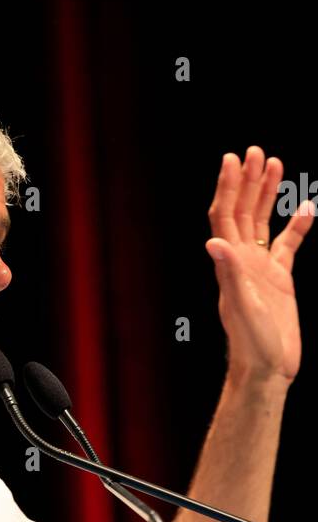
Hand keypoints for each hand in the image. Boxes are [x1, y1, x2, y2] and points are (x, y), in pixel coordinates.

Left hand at [206, 145, 314, 383]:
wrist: (267, 370)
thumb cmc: (252, 344)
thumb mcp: (241, 307)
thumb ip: (230, 274)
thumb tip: (213, 241)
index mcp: (230, 263)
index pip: (225, 215)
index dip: (228, 187)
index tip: (233, 159)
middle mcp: (242, 261)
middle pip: (243, 211)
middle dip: (248, 181)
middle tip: (256, 151)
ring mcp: (261, 269)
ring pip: (263, 222)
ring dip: (267, 194)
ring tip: (275, 164)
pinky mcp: (280, 281)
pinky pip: (288, 245)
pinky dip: (297, 225)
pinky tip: (307, 206)